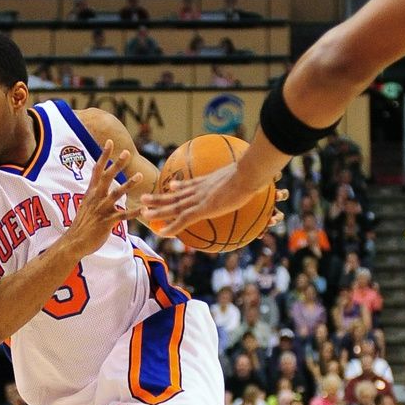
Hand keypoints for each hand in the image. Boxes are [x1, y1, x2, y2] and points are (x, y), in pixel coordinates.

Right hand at [62, 139, 140, 256]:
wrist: (74, 242)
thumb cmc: (82, 225)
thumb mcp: (86, 205)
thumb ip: (95, 195)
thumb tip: (100, 187)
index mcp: (91, 193)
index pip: (97, 170)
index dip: (104, 156)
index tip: (110, 142)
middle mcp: (96, 198)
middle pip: (106, 177)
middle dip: (116, 164)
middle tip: (127, 152)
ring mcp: (101, 210)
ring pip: (116, 194)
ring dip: (128, 184)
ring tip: (140, 176)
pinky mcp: (107, 222)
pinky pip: (122, 216)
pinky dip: (133, 212)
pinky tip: (144, 209)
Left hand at [142, 153, 286, 235]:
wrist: (249, 173)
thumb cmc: (253, 171)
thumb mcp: (249, 172)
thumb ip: (248, 176)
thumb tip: (260, 176)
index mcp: (209, 181)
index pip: (191, 185)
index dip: (179, 187)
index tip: (170, 187)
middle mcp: (200, 189)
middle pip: (176, 195)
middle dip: (160, 197)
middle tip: (146, 199)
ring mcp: (200, 199)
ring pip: (173, 206)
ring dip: (157, 210)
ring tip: (143, 212)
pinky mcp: (202, 209)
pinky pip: (182, 220)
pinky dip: (171, 227)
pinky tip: (161, 233)